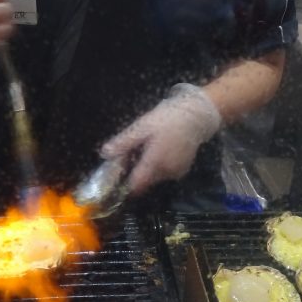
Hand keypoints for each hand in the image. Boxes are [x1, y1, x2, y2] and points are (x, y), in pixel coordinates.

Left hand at [101, 84, 221, 194]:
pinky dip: (160, 167)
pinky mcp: (183, 170)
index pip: (136, 185)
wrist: (196, 116)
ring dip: (148, 169)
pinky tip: (160, 151)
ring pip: (155, 178)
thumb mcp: (142, 127)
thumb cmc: (167, 119)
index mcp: (154, 162)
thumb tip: (105, 153)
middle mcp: (166, 172)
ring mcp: (176, 173)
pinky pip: (165, 173)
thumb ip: (124, 142)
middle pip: (144, 181)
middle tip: (133, 154)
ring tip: (148, 149)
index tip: (118, 175)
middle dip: (136, 172)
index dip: (125, 183)